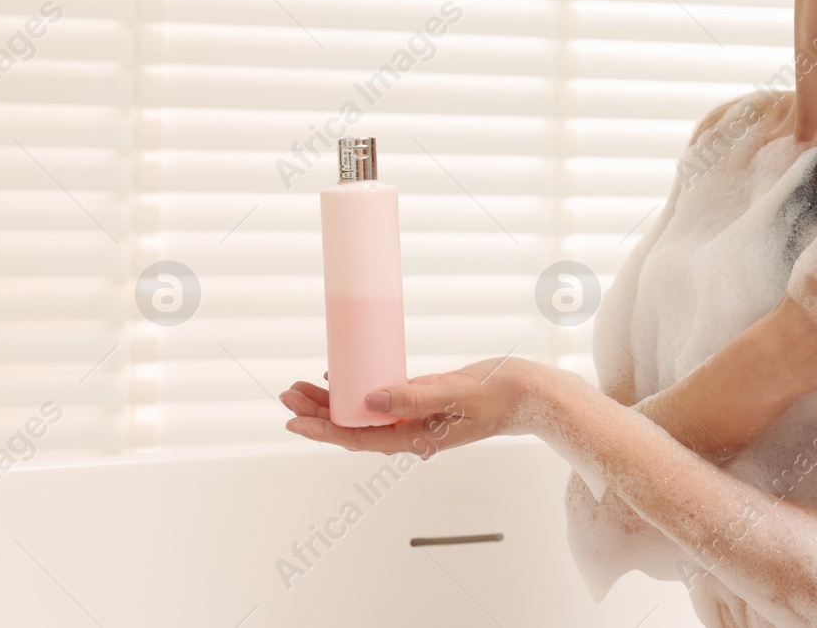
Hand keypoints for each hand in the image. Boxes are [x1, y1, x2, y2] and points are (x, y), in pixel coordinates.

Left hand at [281, 356, 548, 456]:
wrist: (531, 393)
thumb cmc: (500, 395)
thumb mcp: (456, 393)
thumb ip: (413, 397)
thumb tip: (369, 399)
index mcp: (416, 437)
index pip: (358, 438)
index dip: (322, 429)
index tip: (293, 419)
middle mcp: (411, 431)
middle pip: (353, 427)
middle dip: (317, 413)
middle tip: (286, 395)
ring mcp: (417, 417)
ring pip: (364, 414)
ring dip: (332, 402)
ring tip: (301, 388)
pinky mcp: (425, 400)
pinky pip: (383, 400)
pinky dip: (359, 390)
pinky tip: (343, 378)